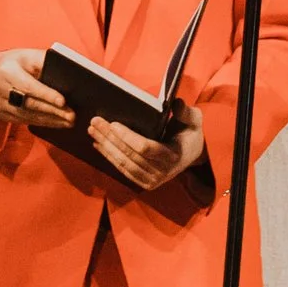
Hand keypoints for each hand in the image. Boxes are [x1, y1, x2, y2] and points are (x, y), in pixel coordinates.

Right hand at [0, 47, 75, 133]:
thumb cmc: (13, 63)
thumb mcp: (26, 56)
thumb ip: (43, 61)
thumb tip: (65, 72)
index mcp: (7, 72)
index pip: (28, 86)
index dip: (46, 94)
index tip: (63, 101)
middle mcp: (0, 90)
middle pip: (29, 104)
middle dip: (52, 111)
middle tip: (72, 115)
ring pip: (27, 116)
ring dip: (50, 120)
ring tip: (69, 122)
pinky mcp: (2, 115)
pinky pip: (24, 121)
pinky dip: (42, 123)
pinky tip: (56, 123)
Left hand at [88, 105, 207, 193]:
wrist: (191, 156)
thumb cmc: (190, 135)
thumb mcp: (194, 121)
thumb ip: (187, 113)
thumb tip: (177, 103)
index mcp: (173, 156)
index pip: (145, 148)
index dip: (127, 137)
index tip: (113, 124)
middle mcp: (162, 172)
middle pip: (129, 154)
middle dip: (110, 137)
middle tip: (95, 122)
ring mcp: (152, 180)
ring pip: (123, 163)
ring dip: (105, 147)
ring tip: (93, 131)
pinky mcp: (144, 183)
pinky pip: (123, 170)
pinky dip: (109, 157)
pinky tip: (98, 145)